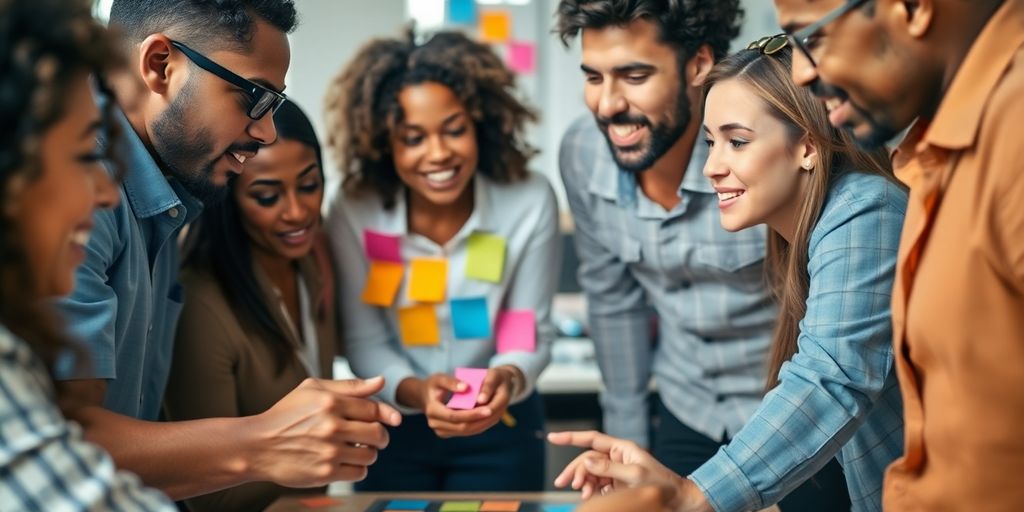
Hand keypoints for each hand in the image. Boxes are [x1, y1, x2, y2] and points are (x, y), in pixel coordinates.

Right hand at [245, 376, 400, 486]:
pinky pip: (359, 473)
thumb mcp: (313, 389)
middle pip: (377, 433)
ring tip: (355, 449)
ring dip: (368, 453)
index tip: (393, 420)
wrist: (257, 445)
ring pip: (370, 455)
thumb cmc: (286, 415)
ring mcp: (329, 451)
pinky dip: (357, 468)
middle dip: (380, 436)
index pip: (374, 409)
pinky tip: (345, 461)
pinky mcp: (325, 473)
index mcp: (330, 402)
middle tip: (373, 437)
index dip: (386, 414)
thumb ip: (350, 386)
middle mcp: (331, 426)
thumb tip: (381, 382)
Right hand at [419, 369, 512, 437]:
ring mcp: (440, 430)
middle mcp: (435, 424)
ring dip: (481, 425)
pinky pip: (465, 432)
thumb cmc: (433, 385)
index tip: (488, 409)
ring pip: (465, 432)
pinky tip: (490, 418)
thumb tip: (465, 387)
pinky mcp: (447, 432)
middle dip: (480, 421)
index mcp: (432, 410)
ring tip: (496, 415)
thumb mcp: (439, 378)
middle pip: (462, 427)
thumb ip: (451, 382)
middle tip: (496, 413)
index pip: (455, 416)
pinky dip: (478, 426)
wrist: (424, 396)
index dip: (472, 414)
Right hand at [549, 431, 714, 511]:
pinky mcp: (618, 484)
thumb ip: (608, 468)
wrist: (678, 501)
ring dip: (583, 483)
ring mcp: (617, 471)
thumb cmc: (662, 485)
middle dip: (574, 470)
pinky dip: (592, 491)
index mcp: (622, 448)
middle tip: (562, 483)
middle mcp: (618, 457)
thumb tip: (586, 460)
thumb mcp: (634, 476)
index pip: (592, 439)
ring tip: (582, 493)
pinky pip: (598, 485)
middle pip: (588, 459)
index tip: (552, 438)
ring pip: (591, 474)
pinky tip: (591, 497)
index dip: (570, 437)